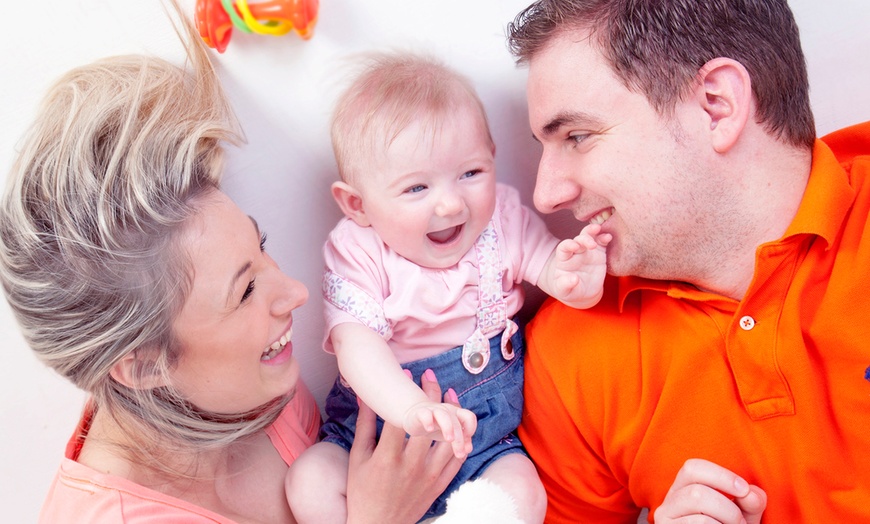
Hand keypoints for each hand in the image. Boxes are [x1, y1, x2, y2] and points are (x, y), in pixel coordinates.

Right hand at [346, 370, 471, 523]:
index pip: (402, 418)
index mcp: (387, 458)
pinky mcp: (440, 485)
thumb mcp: (357, 458)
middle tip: (430, 376)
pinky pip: (457, 458)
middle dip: (430, 395)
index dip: (407, 393)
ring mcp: (428, 476)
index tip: (408, 373)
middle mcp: (410, 466)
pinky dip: (462, 438)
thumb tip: (366, 396)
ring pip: (449, 439)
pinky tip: (460, 421)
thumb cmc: (362, 491)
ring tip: (450, 392)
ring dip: (452, 413)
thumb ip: (364, 426)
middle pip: (428, 423)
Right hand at [403, 393, 475, 458]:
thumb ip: (462, 440)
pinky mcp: (420, 413)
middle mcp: (446, 410)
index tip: (466, 445)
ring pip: (444, 416)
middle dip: (460, 439)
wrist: (415, 414)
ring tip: (449, 439)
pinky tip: (429, 429)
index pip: (469, 417)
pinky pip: (425, 414)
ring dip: (448, 427)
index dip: (471, 429)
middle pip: (457, 422)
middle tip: (460, 454)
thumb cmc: (436, 426)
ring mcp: (433, 411)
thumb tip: (468, 450)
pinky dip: (428, 420)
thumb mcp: (450, 433)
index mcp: (456, 414)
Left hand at [551, 223, 609, 308]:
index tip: (575, 247)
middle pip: (578, 240)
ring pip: (589, 236)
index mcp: (564, 259)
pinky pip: (602, 242)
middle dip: (584, 239)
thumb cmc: (570, 291)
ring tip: (598, 229)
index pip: (564, 248)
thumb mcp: (564, 291)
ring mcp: (588, 251)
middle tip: (592, 245)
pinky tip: (608, 237)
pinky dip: (605, 238)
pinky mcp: (600, 253)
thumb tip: (573, 279)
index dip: (568, 245)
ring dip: (593, 231)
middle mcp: (576, 252)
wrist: (584, 293)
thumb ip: (565, 285)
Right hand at [654, 459, 766, 523]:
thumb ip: (750, 503)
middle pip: (696, 491)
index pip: (693, 468)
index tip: (744, 490)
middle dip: (728, 507)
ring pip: (695, 507)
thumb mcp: (742, 516)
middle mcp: (668, 504)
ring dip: (726, 519)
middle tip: (740, 522)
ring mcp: (665, 520)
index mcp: (682, 490)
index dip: (721, 475)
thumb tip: (751, 494)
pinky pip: (697, 523)